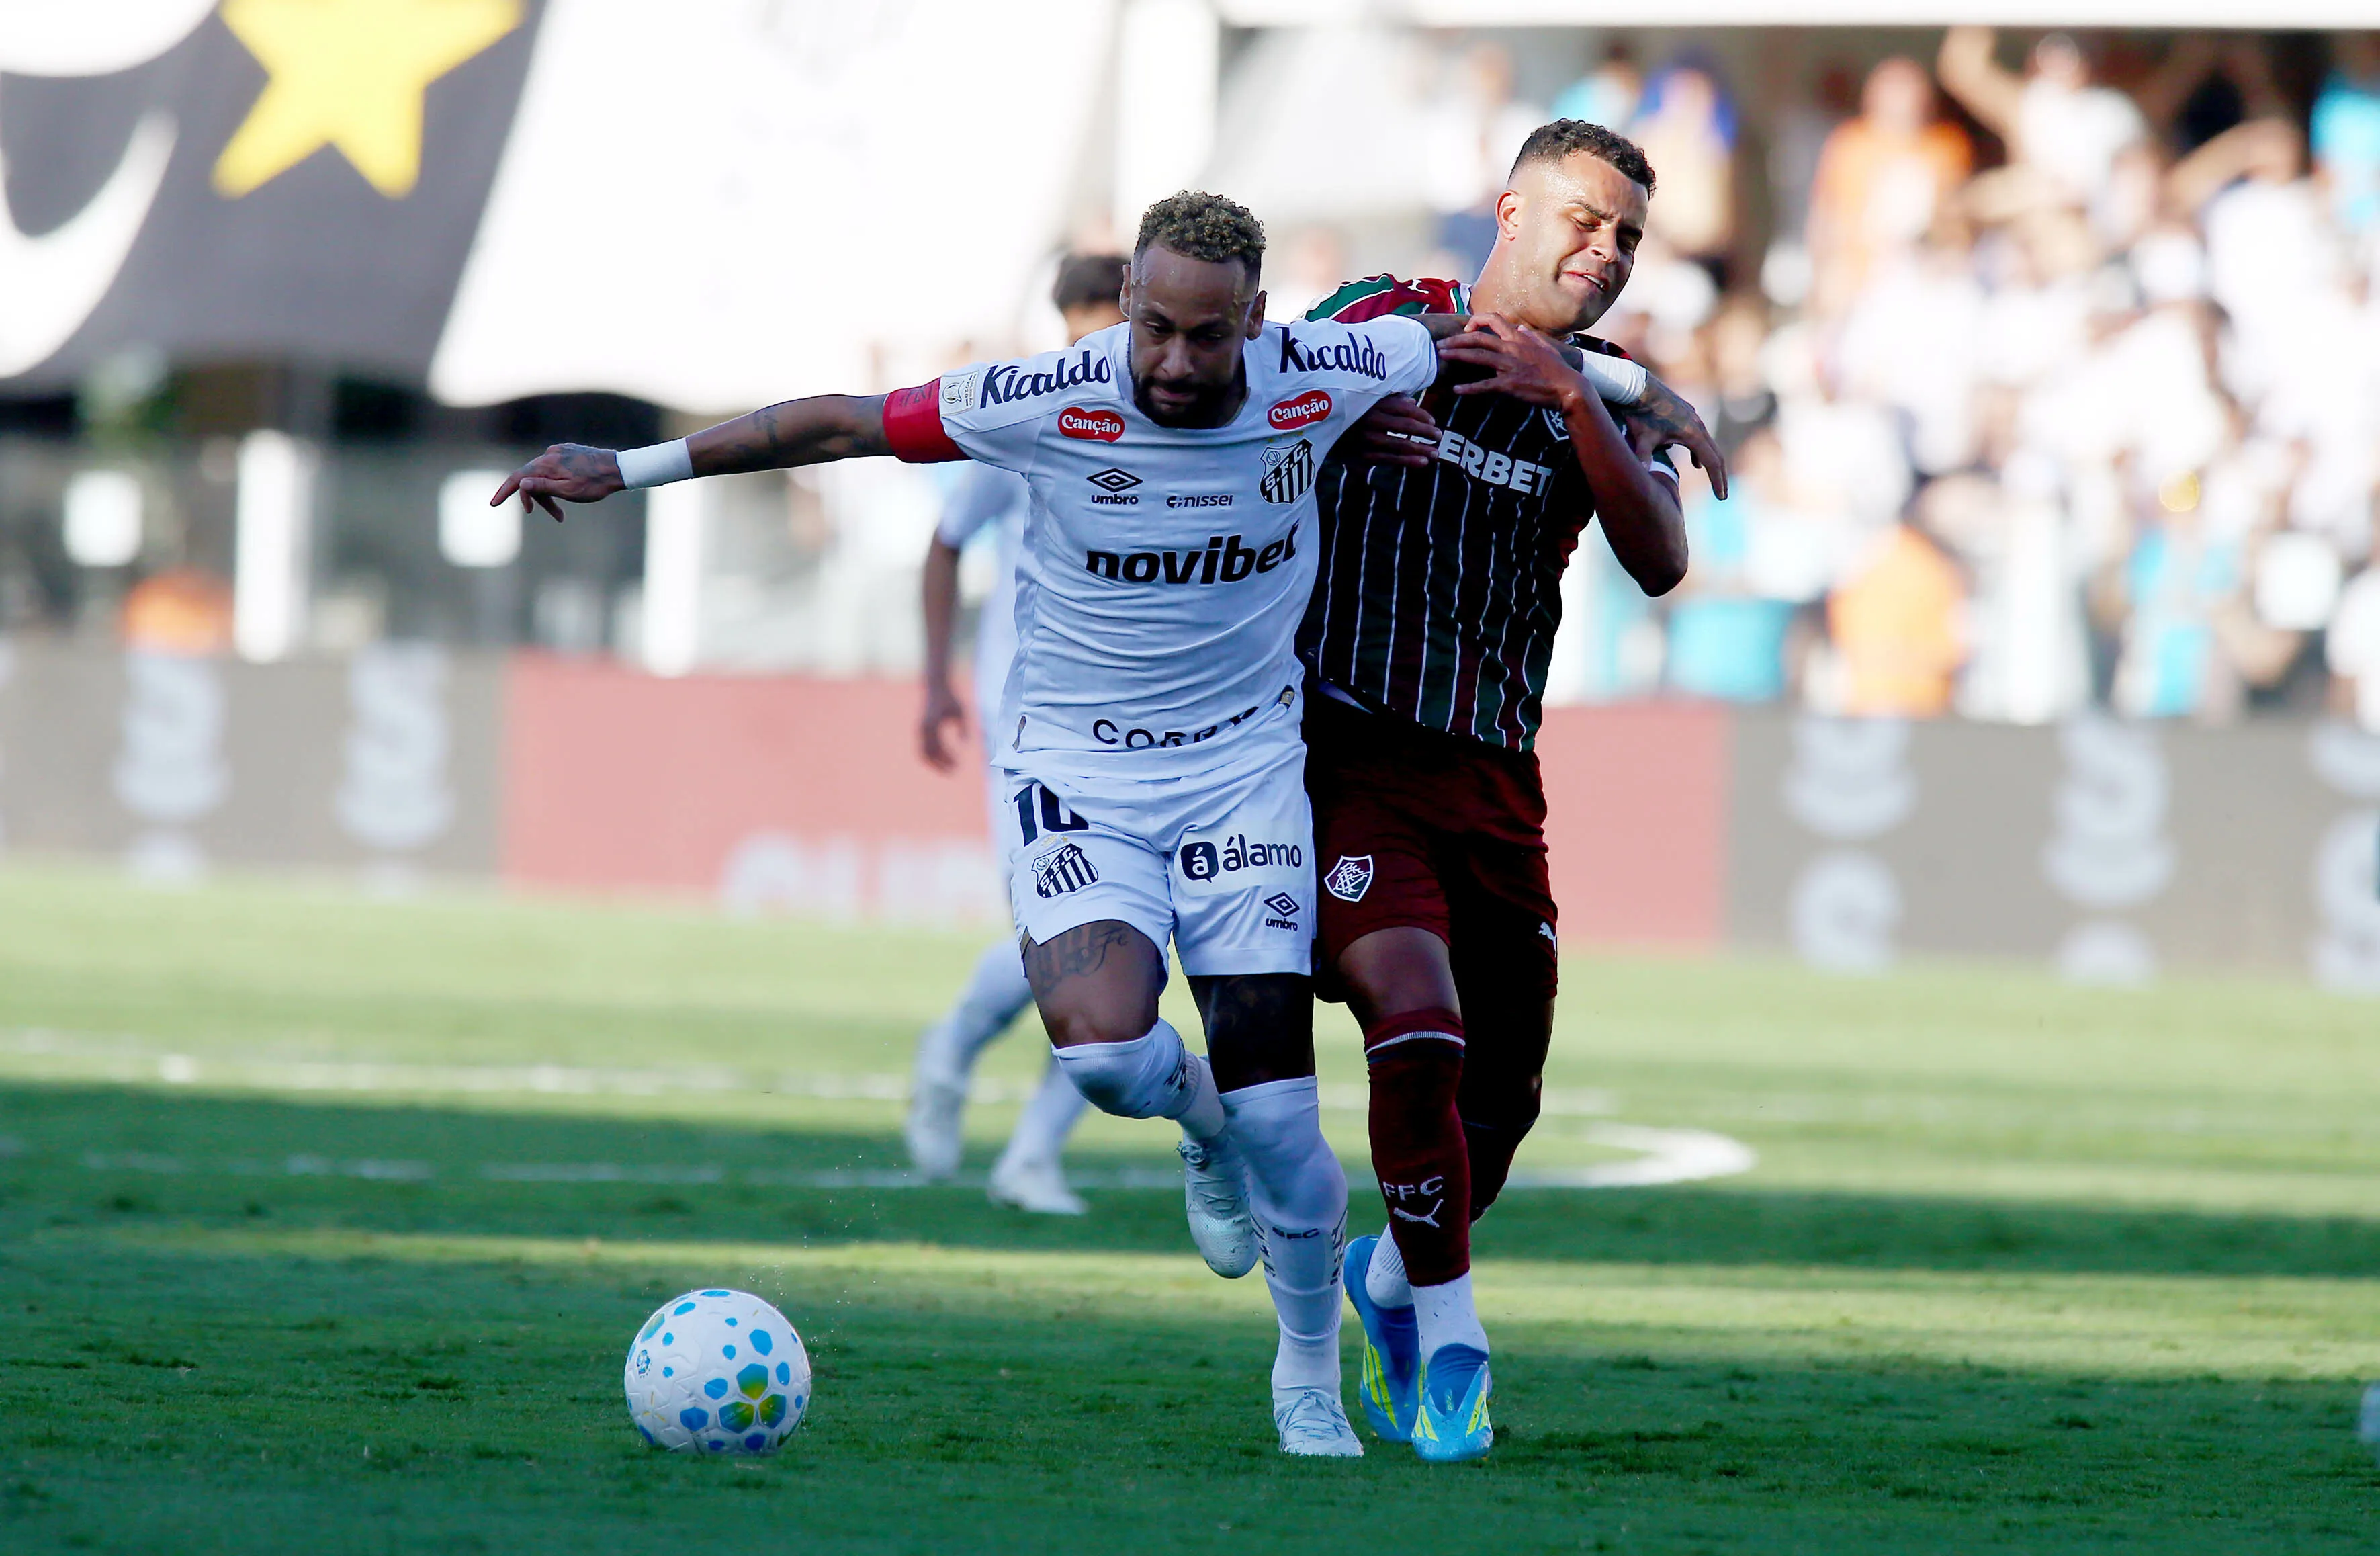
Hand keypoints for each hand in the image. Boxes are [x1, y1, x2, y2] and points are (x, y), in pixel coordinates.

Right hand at [492, 443, 624, 521]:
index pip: (518, 478)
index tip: (494, 503)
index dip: (504, 491)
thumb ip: (543, 486)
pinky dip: (556, 483)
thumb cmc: (595, 484)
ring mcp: (560, 451)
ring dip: (549, 494)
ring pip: (544, 474)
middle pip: (532, 478)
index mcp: (547, 464)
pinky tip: (569, 491)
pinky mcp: (569, 452)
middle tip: (557, 517)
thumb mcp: (568, 491)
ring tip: (562, 514)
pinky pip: (555, 468)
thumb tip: (522, 482)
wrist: (620, 469)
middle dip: (538, 500)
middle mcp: (550, 453)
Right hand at [919, 680, 966, 771]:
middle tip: (953, 772)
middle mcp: (923, 728)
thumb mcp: (961, 711)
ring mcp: (919, 730)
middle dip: (940, 764)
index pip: (939, 747)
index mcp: (932, 724)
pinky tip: (942, 761)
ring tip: (947, 769)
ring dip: (934, 763)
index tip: (958, 765)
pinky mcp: (920, 731)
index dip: (947, 758)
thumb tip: (966, 745)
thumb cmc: (950, 699)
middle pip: (929, 753)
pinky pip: (922, 748)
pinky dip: (931, 757)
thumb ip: (964, 728)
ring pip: (923, 752)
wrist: (935, 687)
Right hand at [1344, 394, 1440, 466]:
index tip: (1432, 420)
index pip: (1404, 409)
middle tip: (1439, 435)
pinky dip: (1408, 462)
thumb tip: (1412, 402)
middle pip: (1406, 426)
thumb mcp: (1363, 401)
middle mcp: (1371, 421)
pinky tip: (1422, 463)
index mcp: (1372, 404)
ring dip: (1421, 449)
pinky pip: (1390, 460)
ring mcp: (1367, 441)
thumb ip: (1388, 399)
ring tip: (1435, 452)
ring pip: (1401, 445)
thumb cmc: (1343, 413)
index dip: (1422, 415)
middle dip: (1426, 432)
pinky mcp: (1362, 457)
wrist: (1315, 431)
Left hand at [1435, 313, 1592, 411]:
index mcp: (1519, 338)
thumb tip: (1522, 327)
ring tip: (1441, 357)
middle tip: (1441, 344)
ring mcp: (1510, 366)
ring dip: (1457, 355)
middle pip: (1478, 338)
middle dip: (1457, 339)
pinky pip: (1485, 385)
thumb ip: (1531, 336)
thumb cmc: (1557, 369)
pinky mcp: (1510, 384)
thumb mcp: (1546, 347)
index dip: (1477, 321)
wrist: (1568, 388)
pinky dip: (1469, 388)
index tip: (1466, 328)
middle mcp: (1512, 348)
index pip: (1494, 320)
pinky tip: (1456, 390)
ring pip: (1478, 356)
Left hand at [1625, 378, 1729, 499]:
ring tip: (1712, 479)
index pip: (1712, 462)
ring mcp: (1693, 418)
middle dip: (1719, 475)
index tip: (1721, 498)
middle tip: (1722, 495)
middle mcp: (1697, 425)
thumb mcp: (1642, 439)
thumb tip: (1640, 476)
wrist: (1637, 386)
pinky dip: (1699, 451)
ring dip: (1710, 463)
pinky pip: (1698, 437)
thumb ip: (1643, 457)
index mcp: (1692, 433)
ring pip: (1707, 445)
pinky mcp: (1686, 414)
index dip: (1717, 481)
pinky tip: (1695, 462)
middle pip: (1715, 454)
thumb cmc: (1640, 413)